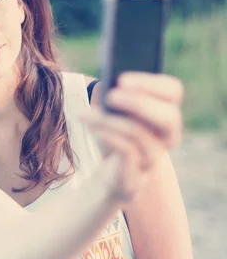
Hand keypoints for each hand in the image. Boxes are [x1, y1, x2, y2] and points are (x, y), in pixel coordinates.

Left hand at [81, 72, 183, 200]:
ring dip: (110, 120)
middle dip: (140, 103)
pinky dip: (109, 137)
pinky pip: (128, 153)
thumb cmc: (112, 137)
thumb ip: (111, 94)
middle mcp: (166, 137)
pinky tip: (93, 129)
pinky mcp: (135, 177)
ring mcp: (152, 159)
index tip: (122, 80)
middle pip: (170, 118)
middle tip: (111, 96)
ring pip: (141, 135)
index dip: (151, 83)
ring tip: (86, 114)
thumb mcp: (111, 112)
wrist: (107, 178)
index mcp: (164, 113)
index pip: (172, 91)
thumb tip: (105, 84)